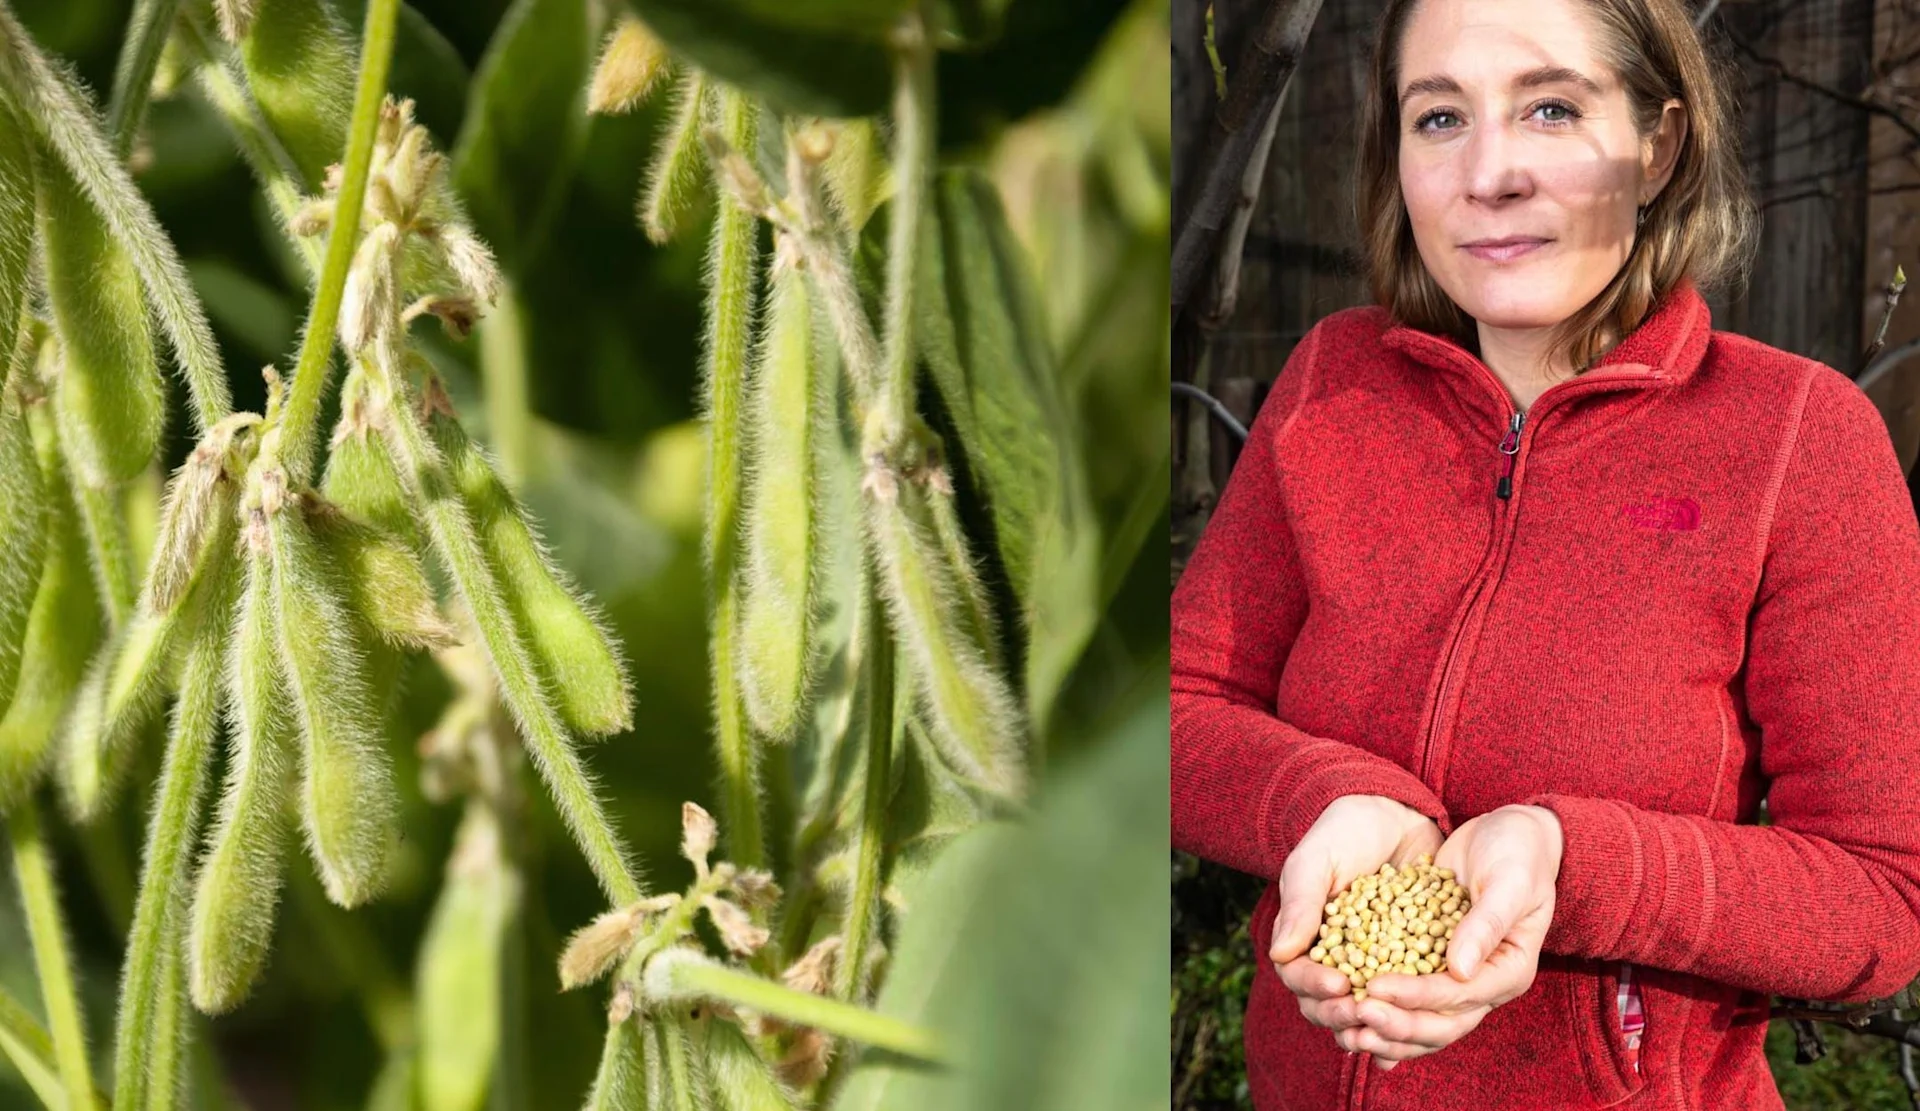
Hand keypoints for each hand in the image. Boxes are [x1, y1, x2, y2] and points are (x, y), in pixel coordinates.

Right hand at [1268, 795, 1442, 1048]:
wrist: (1392, 812)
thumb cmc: (1344, 831)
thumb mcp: (1316, 861)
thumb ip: (1300, 905)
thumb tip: (1281, 954)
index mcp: (1303, 937)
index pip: (1297, 975)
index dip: (1314, 986)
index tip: (1339, 984)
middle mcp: (1334, 956)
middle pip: (1327, 1002)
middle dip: (1342, 1013)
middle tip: (1363, 1011)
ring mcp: (1372, 961)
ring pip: (1365, 1006)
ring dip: (1375, 1021)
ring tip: (1394, 1022)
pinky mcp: (1408, 959)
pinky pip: (1406, 993)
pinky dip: (1411, 1010)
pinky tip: (1426, 1018)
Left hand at [1345, 804, 1563, 1069]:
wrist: (1510, 836)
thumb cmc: (1517, 852)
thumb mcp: (1509, 881)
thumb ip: (1487, 923)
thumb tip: (1460, 970)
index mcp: (1510, 969)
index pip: (1460, 996)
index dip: (1417, 996)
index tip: (1374, 989)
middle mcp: (1486, 984)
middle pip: (1442, 1024)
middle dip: (1398, 1024)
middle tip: (1355, 1014)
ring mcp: (1461, 980)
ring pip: (1424, 1022)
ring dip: (1387, 1031)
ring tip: (1346, 1031)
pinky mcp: (1436, 966)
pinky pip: (1410, 1001)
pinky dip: (1385, 1012)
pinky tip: (1349, 1023)